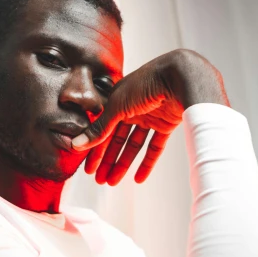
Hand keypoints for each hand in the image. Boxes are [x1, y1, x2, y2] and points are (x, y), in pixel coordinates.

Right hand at [72, 49, 228, 184]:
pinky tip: (139, 178)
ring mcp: (150, 116)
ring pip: (134, 145)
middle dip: (108, 161)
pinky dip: (147, 163)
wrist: (181, 75)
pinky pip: (154, 147)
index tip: (89, 169)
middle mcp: (133, 108)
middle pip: (117, 140)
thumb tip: (76, 145)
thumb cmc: (147, 82)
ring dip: (123, 164)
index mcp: (118, 100)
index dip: (95, 150)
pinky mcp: (167, 123)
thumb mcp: (117, 106)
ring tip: (113, 181)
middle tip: (100, 180)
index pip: (103, 130)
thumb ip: (99, 128)